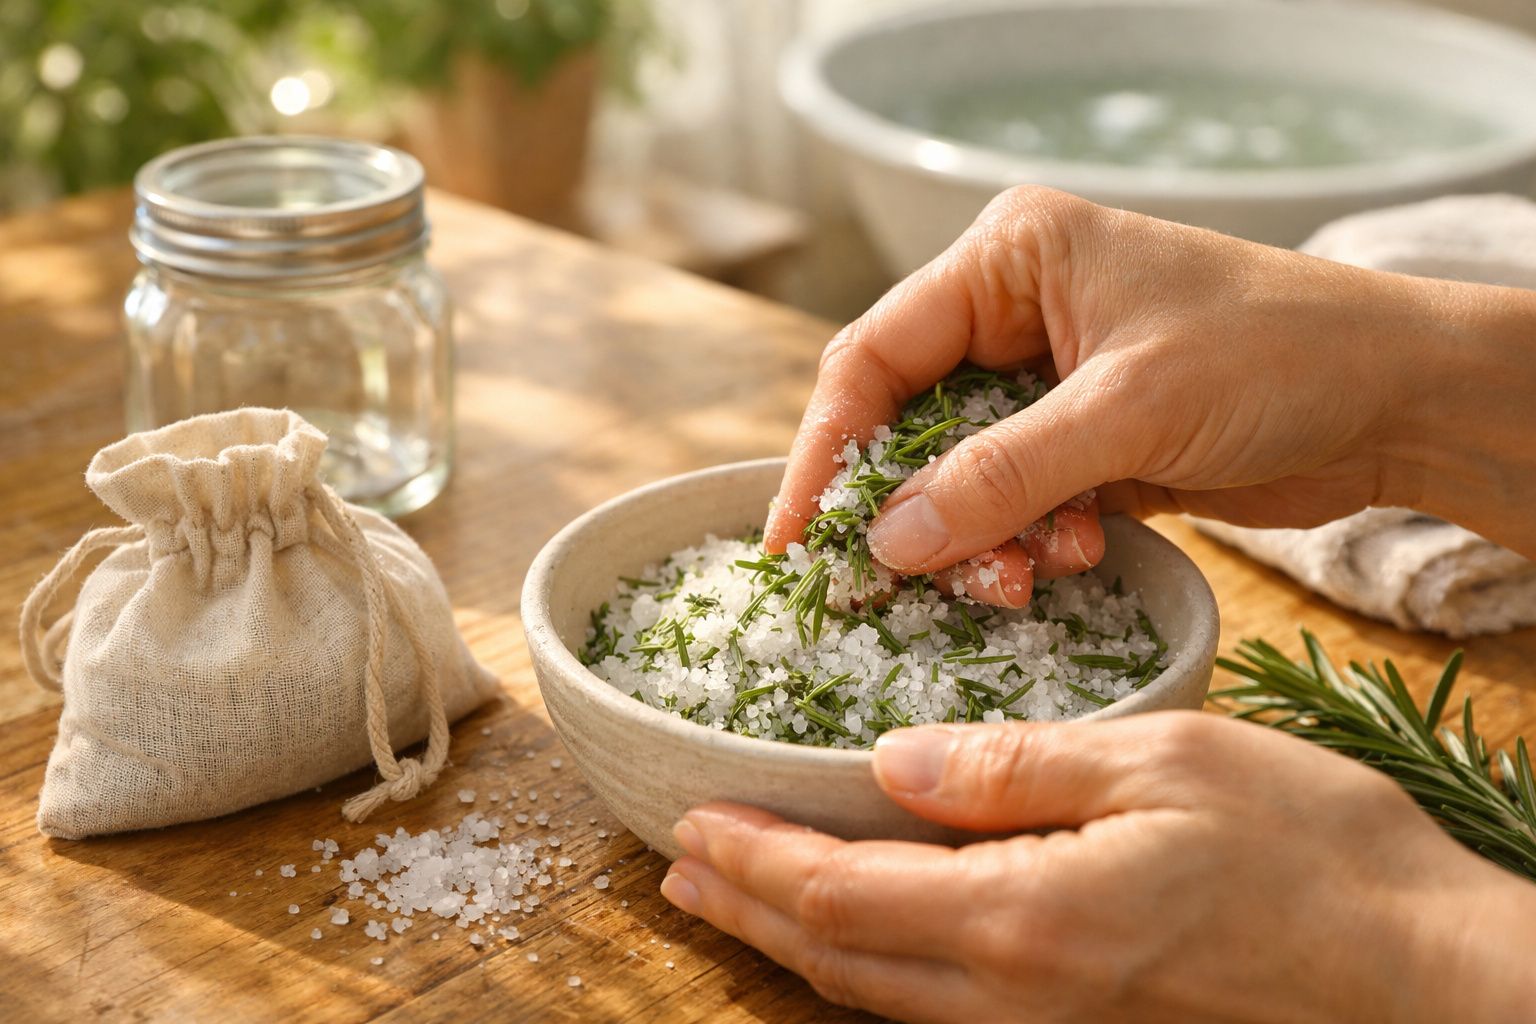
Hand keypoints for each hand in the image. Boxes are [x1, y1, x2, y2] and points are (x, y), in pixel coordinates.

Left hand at [659, 714, 1535, 1022]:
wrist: (1424, 977)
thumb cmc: (1313, 856)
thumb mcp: (1165, 764)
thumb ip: (1018, 765)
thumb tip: (895, 763)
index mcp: (1026, 918)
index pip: (845, 896)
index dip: (756, 859)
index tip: (691, 821)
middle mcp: (1020, 995)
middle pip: (841, 961)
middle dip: (751, 910)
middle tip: (679, 868)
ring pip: (884, 999)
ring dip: (799, 947)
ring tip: (737, 902)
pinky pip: (943, 1012)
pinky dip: (874, 974)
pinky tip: (860, 944)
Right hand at [765, 186, 1535, 600]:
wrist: (1400, 399)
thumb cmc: (1276, 358)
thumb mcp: (1128, 411)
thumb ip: (1000, 474)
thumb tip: (884, 540)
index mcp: (1010, 258)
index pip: (876, 354)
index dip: (826, 448)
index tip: (796, 537)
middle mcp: (1015, 313)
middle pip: (908, 424)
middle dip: (913, 510)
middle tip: (903, 586)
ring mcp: (1049, 381)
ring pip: (958, 477)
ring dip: (979, 539)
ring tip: (1022, 577)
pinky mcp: (1083, 442)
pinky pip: (1014, 503)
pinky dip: (1026, 542)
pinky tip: (1072, 555)